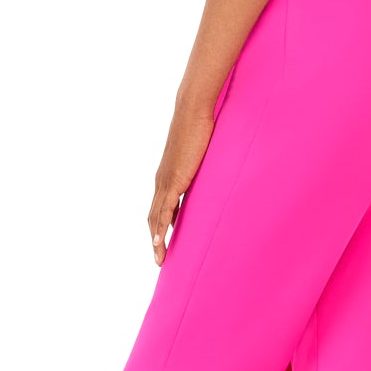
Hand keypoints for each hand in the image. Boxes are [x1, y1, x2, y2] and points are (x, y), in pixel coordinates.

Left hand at [148, 99, 216, 265]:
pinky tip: (159, 242)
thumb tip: (216, 172)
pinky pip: (165, 211)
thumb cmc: (201, 127)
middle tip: (159, 259)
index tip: (163, 243)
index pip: (160, 207)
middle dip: (155, 239)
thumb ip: (205, 167)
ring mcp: (165, 181)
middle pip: (154, 217)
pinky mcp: (173, 181)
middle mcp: (162, 181)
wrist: (193, 112)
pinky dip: (160, 228)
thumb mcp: (202, 154)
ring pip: (156, 218)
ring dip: (156, 240)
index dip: (160, 226)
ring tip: (159, 258)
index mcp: (167, 176)